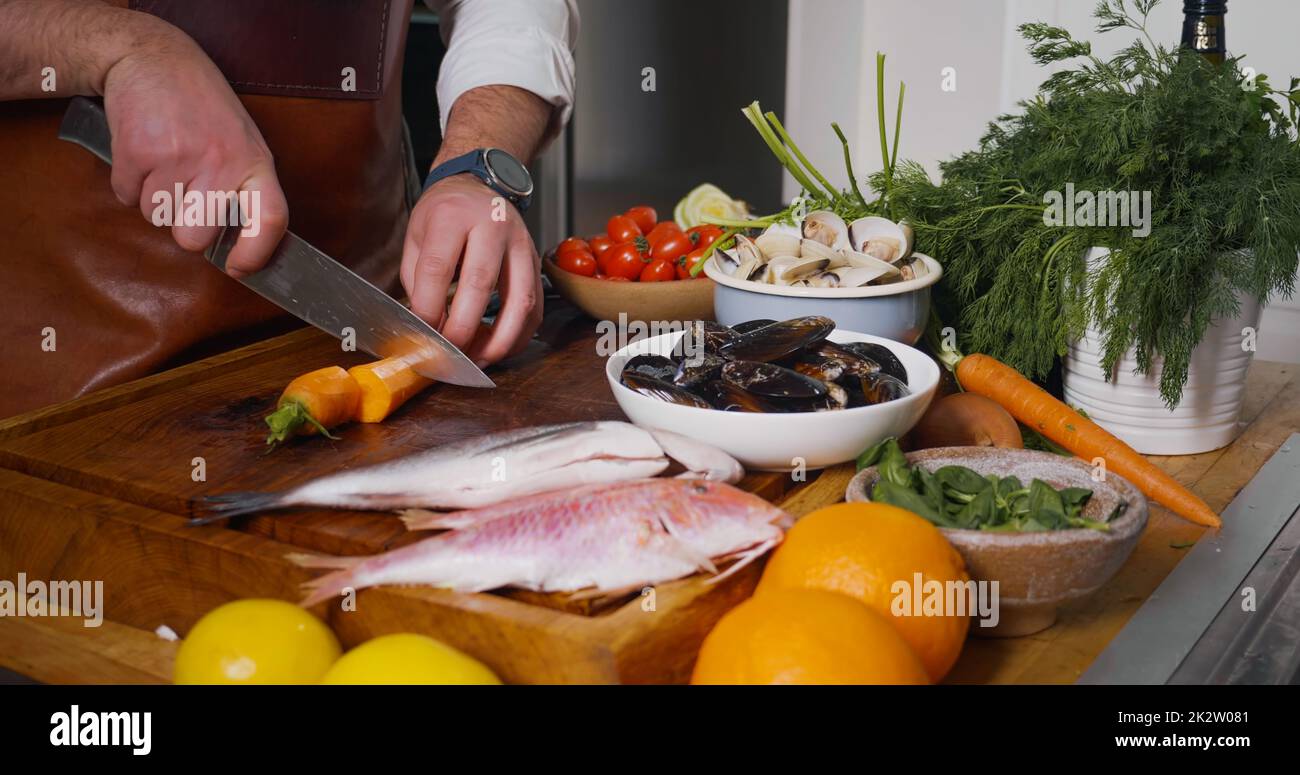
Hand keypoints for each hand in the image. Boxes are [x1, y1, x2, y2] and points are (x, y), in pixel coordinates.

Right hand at [101, 23, 287, 276]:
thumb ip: (243, 188)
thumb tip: (236, 247)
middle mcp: (220, 165)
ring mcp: (178, 159)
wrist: (156, 58)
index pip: (270, 220)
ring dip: (153, 199)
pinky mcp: (138, 152)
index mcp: (254, 164)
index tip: (237, 266)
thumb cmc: (204, 108)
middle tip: (183, 193)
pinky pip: (126, 198)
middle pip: (194, 239)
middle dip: (182, 227)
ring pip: (155, 219)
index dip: (256, 253)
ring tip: (165, 161)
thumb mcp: (242, 142)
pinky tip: (143, 152)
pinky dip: (129, 183)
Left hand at [400, 174, 542, 365]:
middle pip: (482, 284)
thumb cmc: (444, 214)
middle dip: (463, 327)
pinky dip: (519, 335)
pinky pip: (535, 307)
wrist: (478, 186)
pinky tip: (499, 347)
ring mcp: (521, 243)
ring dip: (500, 339)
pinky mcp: (536, 262)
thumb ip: (417, 281)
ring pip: (520, 300)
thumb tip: (427, 327)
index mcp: (453, 215)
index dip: (428, 307)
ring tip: (479, 359)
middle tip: (449, 353)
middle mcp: (492, 225)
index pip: (438, 267)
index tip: (422, 333)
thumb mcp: (416, 235)